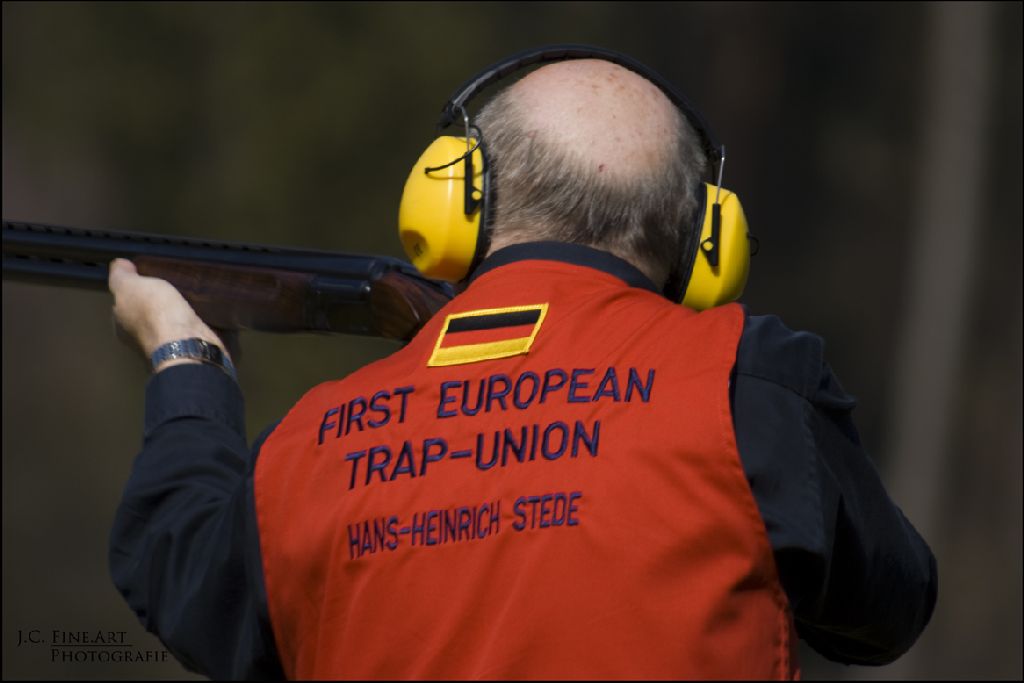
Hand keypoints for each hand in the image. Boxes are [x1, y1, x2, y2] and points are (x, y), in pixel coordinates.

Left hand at [108, 259, 229, 369]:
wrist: (187, 342)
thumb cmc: (153, 313)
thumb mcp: (130, 286)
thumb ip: (121, 276)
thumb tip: (119, 265)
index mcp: (122, 325)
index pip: (122, 306)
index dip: (130, 292)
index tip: (142, 280)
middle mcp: (140, 339)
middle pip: (144, 317)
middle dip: (152, 305)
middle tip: (165, 288)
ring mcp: (166, 346)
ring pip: (166, 324)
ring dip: (172, 314)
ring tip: (184, 296)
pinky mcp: (189, 347)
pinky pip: (186, 330)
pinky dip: (189, 322)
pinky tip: (196, 311)